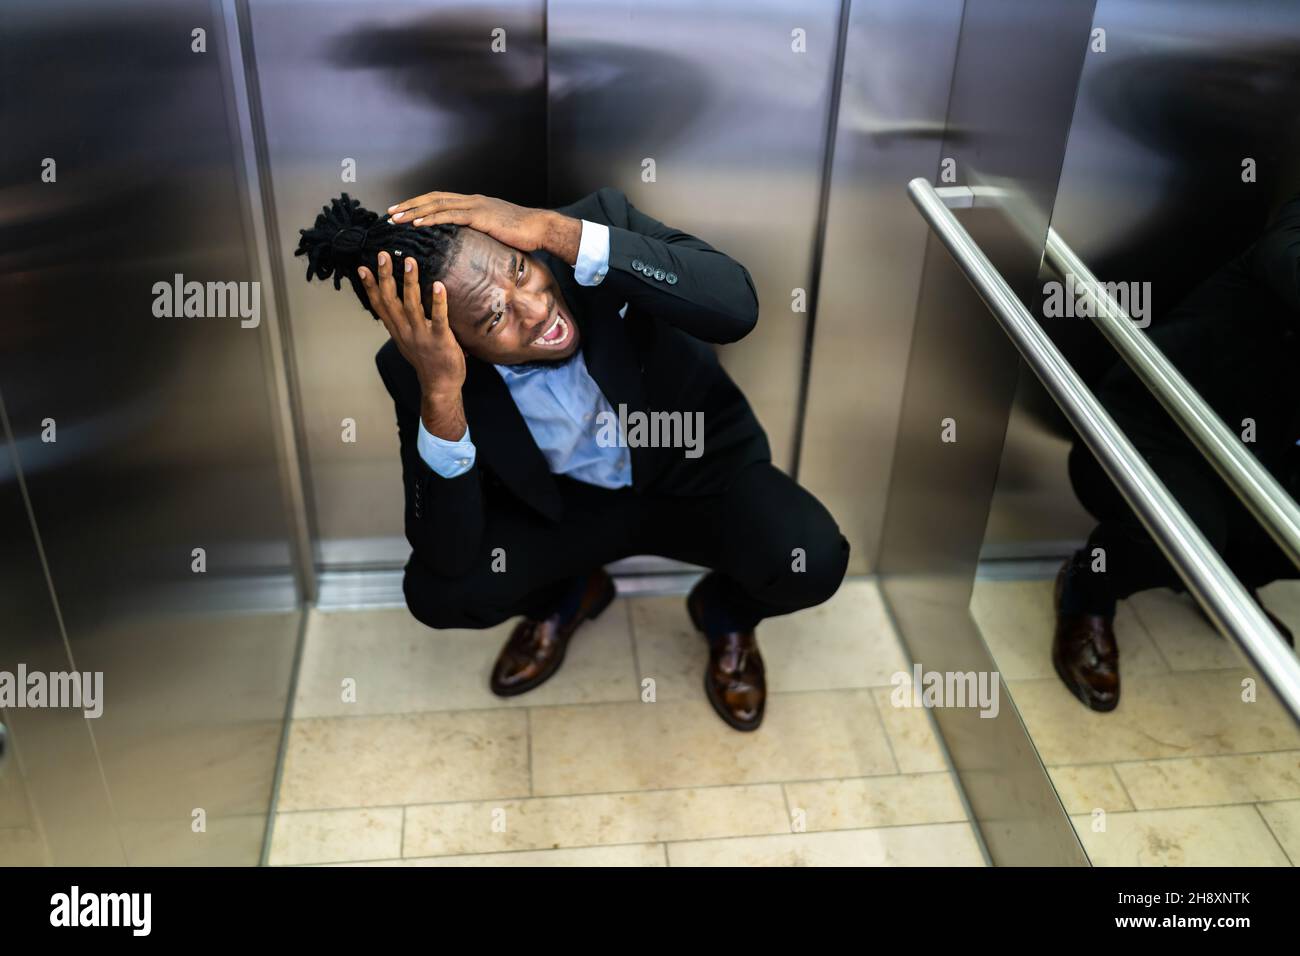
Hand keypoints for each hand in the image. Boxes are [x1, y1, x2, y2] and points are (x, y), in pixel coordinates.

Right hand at [358, 252, 466, 426]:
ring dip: (410, 282)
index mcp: (397, 330)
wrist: (441, 386)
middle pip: (391, 301)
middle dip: (385, 277)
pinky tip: (439, 285)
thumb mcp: (408, 341)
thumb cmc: (428, 361)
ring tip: (410, 261)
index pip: (379, 305)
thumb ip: (402, 323)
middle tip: (383, 255)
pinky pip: (439, 318)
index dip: (370, 286)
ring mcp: (422, 335)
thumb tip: (398, 305)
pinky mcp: (440, 340)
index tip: (362, 267)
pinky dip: (438, 301)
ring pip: (412, 305)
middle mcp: (405, 331)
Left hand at [387, 191, 577, 260]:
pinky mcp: (479, 216)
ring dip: (414, 211)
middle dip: (409, 205)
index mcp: (474, 203)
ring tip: (396, 218)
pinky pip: (449, 216)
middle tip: (390, 212)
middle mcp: (471, 200)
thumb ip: (480, 234)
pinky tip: (417, 223)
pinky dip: (430, 218)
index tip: (403, 211)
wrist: (539, 229)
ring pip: (436, 205)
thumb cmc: (522, 234)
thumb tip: (468, 245)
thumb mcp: (495, 233)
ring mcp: (474, 206)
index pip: (440, 200)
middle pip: (433, 199)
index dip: (420, 205)